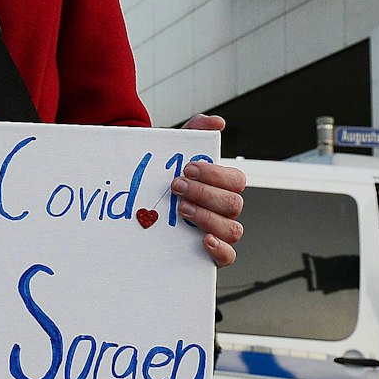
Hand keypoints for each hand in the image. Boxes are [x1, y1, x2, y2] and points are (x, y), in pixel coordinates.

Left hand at [177, 115, 245, 267]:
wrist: (143, 200)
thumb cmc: (165, 177)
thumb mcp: (176, 151)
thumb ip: (195, 130)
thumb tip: (217, 122)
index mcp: (223, 186)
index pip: (236, 179)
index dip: (215, 174)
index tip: (187, 168)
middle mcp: (225, 209)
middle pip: (233, 203)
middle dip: (204, 193)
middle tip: (177, 187)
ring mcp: (220, 232)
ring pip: (232, 228)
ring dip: (207, 217)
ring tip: (182, 209)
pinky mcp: (212, 254)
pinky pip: (228, 256)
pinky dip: (220, 249)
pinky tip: (204, 239)